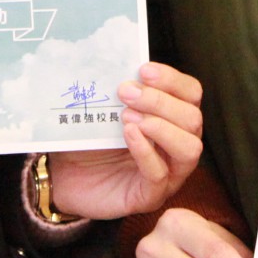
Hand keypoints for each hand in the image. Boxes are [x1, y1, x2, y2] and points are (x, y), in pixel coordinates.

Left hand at [47, 64, 205, 220]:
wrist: (63, 175)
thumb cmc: (89, 137)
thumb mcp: (105, 107)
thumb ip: (119, 88)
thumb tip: (119, 60)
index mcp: (172, 118)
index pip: (191, 93)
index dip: (172, 80)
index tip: (143, 70)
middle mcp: (177, 145)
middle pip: (193, 119)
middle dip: (161, 102)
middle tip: (126, 92)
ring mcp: (168, 174)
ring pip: (190, 149)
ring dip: (161, 126)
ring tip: (128, 116)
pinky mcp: (150, 196)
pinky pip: (159, 175)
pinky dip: (146, 151)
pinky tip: (128, 134)